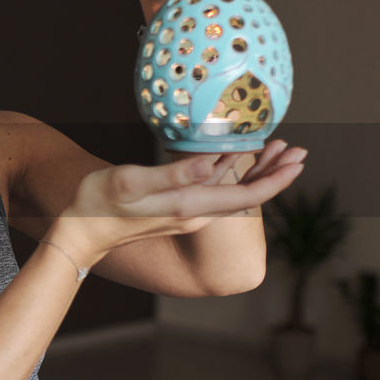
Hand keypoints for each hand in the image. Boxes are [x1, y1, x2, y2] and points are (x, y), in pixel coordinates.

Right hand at [55, 141, 305, 262]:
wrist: (81, 232)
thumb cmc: (99, 203)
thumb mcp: (131, 183)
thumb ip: (173, 174)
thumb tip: (212, 163)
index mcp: (189, 206)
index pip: (245, 195)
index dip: (275, 179)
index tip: (298, 162)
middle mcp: (194, 213)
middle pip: (245, 193)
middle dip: (274, 172)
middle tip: (298, 150)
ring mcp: (186, 212)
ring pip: (231, 190)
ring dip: (255, 170)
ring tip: (276, 147)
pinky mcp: (176, 208)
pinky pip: (213, 188)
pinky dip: (229, 171)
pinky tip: (230, 156)